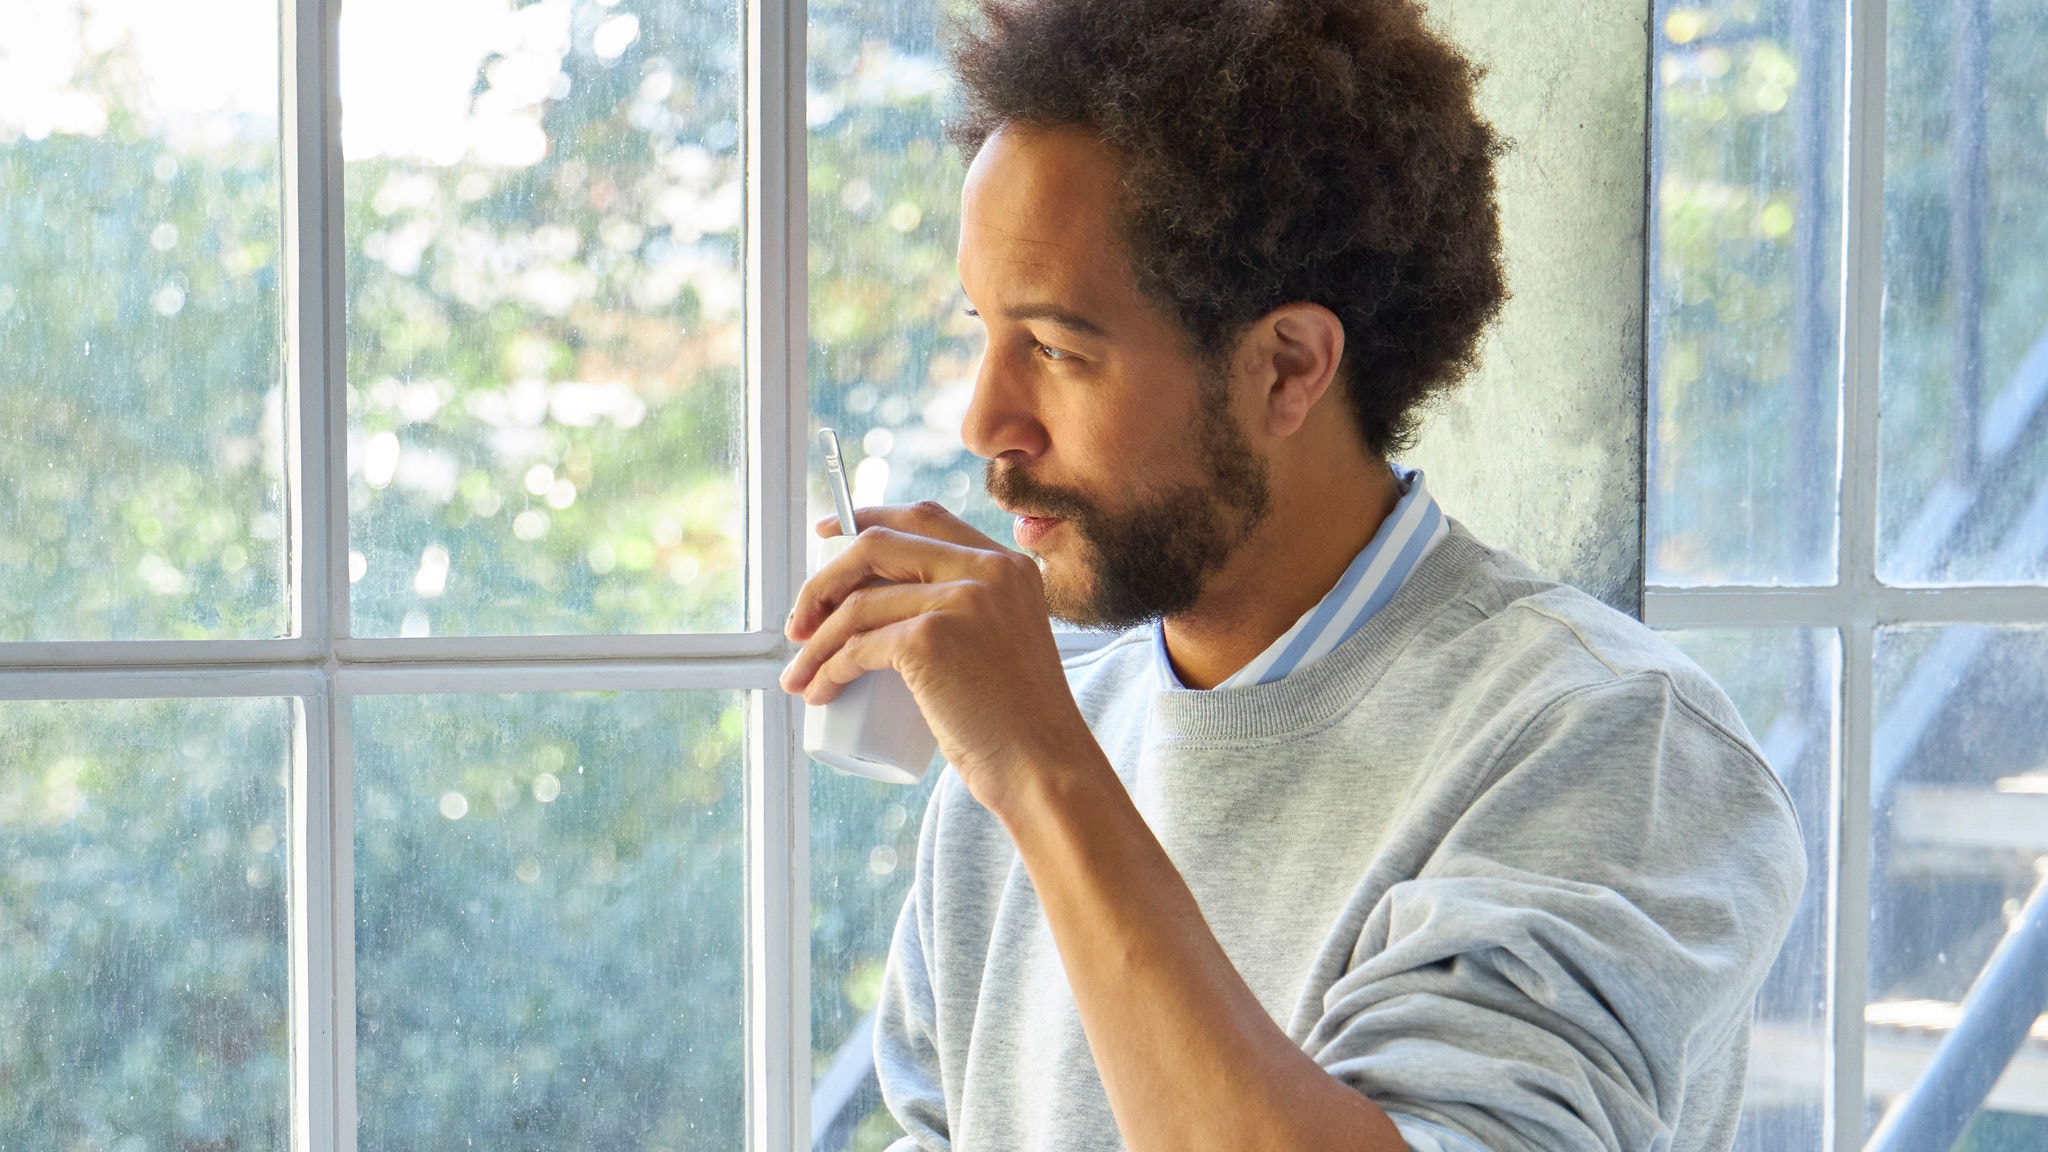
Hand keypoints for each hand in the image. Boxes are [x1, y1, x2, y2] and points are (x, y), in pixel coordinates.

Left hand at [780, 501, 1101, 810]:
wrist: (1045, 767)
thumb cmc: (1020, 723)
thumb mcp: (1004, 642)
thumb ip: (971, 612)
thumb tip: (886, 612)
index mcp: (1007, 564)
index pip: (922, 517)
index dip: (866, 519)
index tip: (826, 536)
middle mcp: (987, 569)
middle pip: (876, 547)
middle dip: (822, 581)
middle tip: (798, 621)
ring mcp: (960, 600)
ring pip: (857, 605)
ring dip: (815, 643)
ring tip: (800, 675)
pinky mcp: (931, 639)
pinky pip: (857, 647)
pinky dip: (828, 669)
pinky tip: (820, 691)